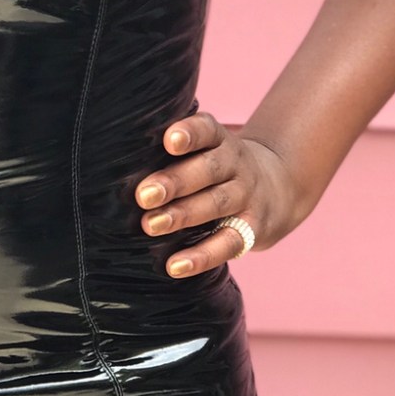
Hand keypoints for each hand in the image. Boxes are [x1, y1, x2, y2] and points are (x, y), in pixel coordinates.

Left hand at [134, 111, 299, 277]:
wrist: (278, 188)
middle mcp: (236, 164)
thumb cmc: (216, 167)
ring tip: (150, 226)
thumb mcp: (206, 149)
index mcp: (219, 140)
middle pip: (208, 169)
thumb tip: (116, 165)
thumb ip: (171, 152)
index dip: (190, 133)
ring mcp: (247, 196)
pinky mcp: (253, 229)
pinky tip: (174, 265)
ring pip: (217, 204)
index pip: (207, 130)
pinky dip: (201, 256)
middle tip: (143, 195)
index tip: (169, 140)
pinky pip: (228, 243)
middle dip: (175, 182)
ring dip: (182, 215)